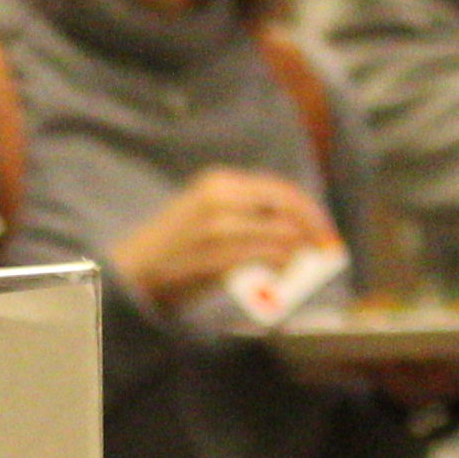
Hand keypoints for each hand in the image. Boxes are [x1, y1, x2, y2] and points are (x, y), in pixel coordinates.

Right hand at [103, 168, 335, 306]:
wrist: (130, 271)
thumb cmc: (171, 249)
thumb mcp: (206, 213)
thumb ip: (245, 214)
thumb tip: (293, 229)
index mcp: (217, 182)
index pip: (279, 189)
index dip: (309, 209)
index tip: (324, 230)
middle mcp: (219, 197)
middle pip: (286, 206)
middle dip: (313, 228)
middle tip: (328, 248)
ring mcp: (217, 228)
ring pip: (280, 233)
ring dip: (299, 250)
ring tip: (304, 264)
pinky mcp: (214, 257)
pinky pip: (265, 258)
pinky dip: (282, 266)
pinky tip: (284, 275)